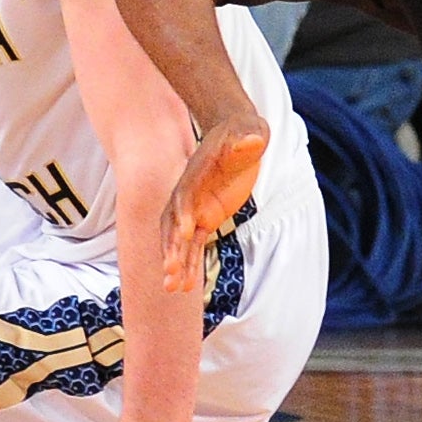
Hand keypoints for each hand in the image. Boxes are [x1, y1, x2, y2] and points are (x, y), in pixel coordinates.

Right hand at [159, 110, 270, 294]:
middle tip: (169, 271)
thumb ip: (247, 141)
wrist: (238, 134)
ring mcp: (196, 208)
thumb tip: (252, 140)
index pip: (186, 196)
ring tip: (171, 288)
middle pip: (175, 223)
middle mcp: (189, 194)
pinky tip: (185, 286)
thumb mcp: (249, 135)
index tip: (184, 233)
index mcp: (196, 174)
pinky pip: (193, 245)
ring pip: (181, 240)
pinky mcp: (205, 218)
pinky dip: (188, 263)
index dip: (184, 214)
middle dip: (171, 246)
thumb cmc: (244, 133)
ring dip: (176, 262)